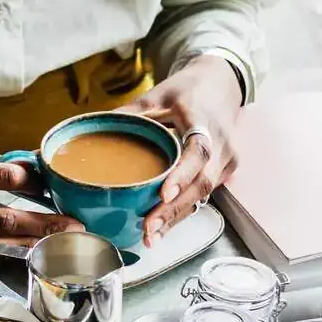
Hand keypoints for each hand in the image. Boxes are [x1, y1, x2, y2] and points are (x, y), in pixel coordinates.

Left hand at [122, 56, 242, 244]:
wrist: (221, 85)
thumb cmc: (188, 90)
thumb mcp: (157, 95)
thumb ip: (130, 114)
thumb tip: (94, 131)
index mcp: (205, 120)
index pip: (199, 151)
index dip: (182, 175)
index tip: (163, 195)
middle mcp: (222, 144)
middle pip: (202, 183)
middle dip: (175, 210)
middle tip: (148, 228)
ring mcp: (227, 161)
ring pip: (203, 195)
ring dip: (177, 217)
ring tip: (151, 236)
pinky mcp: (224, 172)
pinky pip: (203, 195)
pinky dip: (182, 211)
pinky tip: (162, 227)